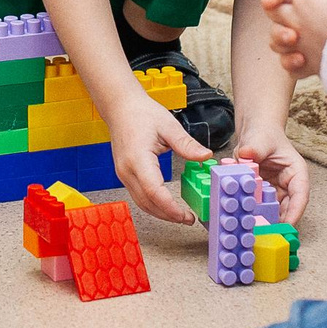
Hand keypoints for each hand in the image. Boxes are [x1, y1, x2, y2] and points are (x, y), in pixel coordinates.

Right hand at [103, 89, 211, 224]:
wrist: (120, 108)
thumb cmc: (141, 113)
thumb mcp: (169, 126)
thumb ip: (187, 144)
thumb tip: (206, 156)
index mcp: (138, 158)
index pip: (153, 191)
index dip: (169, 207)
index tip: (185, 215)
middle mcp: (127, 170)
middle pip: (147, 203)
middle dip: (168, 215)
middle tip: (188, 219)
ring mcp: (123, 174)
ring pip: (141, 203)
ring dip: (160, 213)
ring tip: (180, 216)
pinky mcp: (124, 174)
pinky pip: (138, 196)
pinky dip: (153, 204)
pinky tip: (166, 205)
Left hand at [229, 117, 311, 226]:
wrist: (255, 132)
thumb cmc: (264, 134)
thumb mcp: (260, 140)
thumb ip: (254, 149)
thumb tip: (246, 154)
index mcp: (296, 172)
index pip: (300, 195)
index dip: (295, 212)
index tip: (288, 225)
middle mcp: (288, 185)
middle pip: (287, 208)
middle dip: (277, 221)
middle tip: (266, 232)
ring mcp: (275, 191)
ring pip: (273, 211)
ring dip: (264, 219)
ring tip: (253, 228)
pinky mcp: (262, 194)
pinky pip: (259, 206)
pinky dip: (252, 212)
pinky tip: (243, 217)